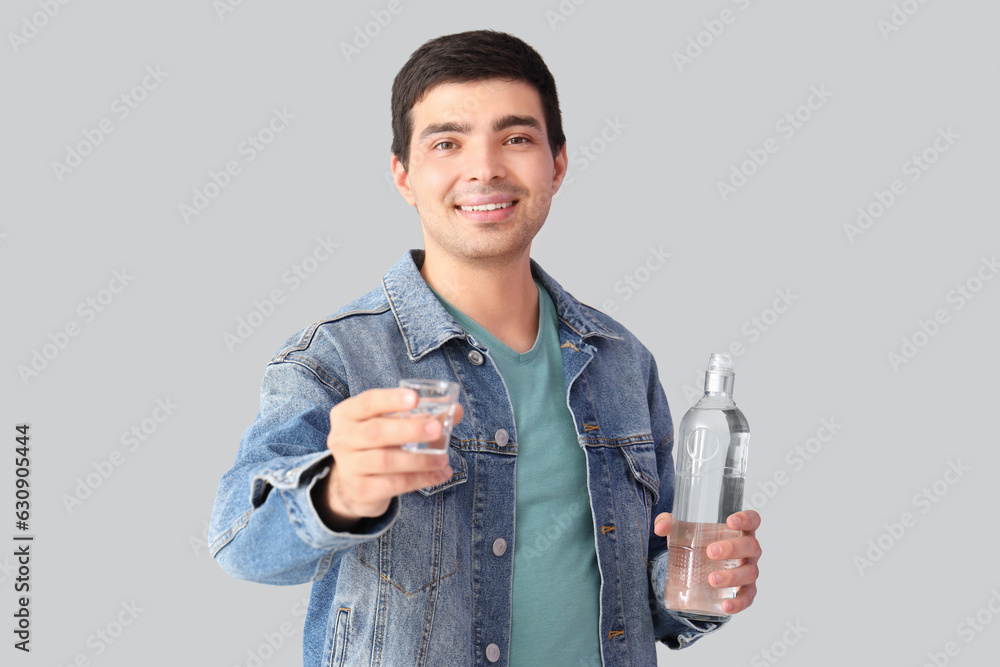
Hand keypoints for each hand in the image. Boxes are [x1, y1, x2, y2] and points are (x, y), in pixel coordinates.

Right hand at [312, 388, 463, 530]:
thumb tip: (455, 409)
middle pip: (376, 432)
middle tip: (437, 428)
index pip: (367, 402)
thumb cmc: (377, 444)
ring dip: (419, 459)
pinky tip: (439, 475)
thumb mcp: (391, 424)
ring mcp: (349, 466)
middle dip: (409, 430)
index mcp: (347, 414)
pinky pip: (393, 484)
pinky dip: (420, 479)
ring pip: (386, 461)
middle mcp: (342, 439)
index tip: (415, 398)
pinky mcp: (361, 490)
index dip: (390, 399)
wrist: (354, 484)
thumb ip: (422, 415)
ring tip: (443, 459)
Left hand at [654, 510, 761, 613]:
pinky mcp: (746, 591)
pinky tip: (725, 606)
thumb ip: (670, 523)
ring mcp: (749, 570)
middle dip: (732, 549)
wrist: (699, 568)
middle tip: (710, 552)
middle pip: (750, 546)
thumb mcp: (684, 531)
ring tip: (711, 579)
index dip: (746, 519)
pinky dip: (738, 603)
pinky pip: (748, 598)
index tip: (730, 521)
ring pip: (750, 572)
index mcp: (738, 530)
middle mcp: (748, 550)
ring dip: (732, 576)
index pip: (752, 520)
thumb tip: (659, 527)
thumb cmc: (699, 543)